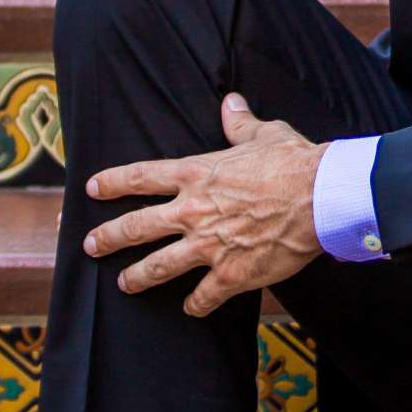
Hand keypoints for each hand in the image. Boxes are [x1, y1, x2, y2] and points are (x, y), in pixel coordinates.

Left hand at [81, 93, 324, 316]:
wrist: (320, 196)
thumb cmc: (295, 162)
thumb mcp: (264, 134)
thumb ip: (239, 123)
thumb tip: (231, 103)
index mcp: (197, 175)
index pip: (141, 177)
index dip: (112, 183)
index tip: (92, 189)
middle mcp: (194, 211)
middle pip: (137, 226)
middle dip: (109, 237)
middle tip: (90, 245)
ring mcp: (209, 245)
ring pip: (159, 266)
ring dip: (138, 277)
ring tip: (124, 284)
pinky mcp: (231, 273)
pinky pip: (204, 296)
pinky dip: (196, 305)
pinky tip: (191, 309)